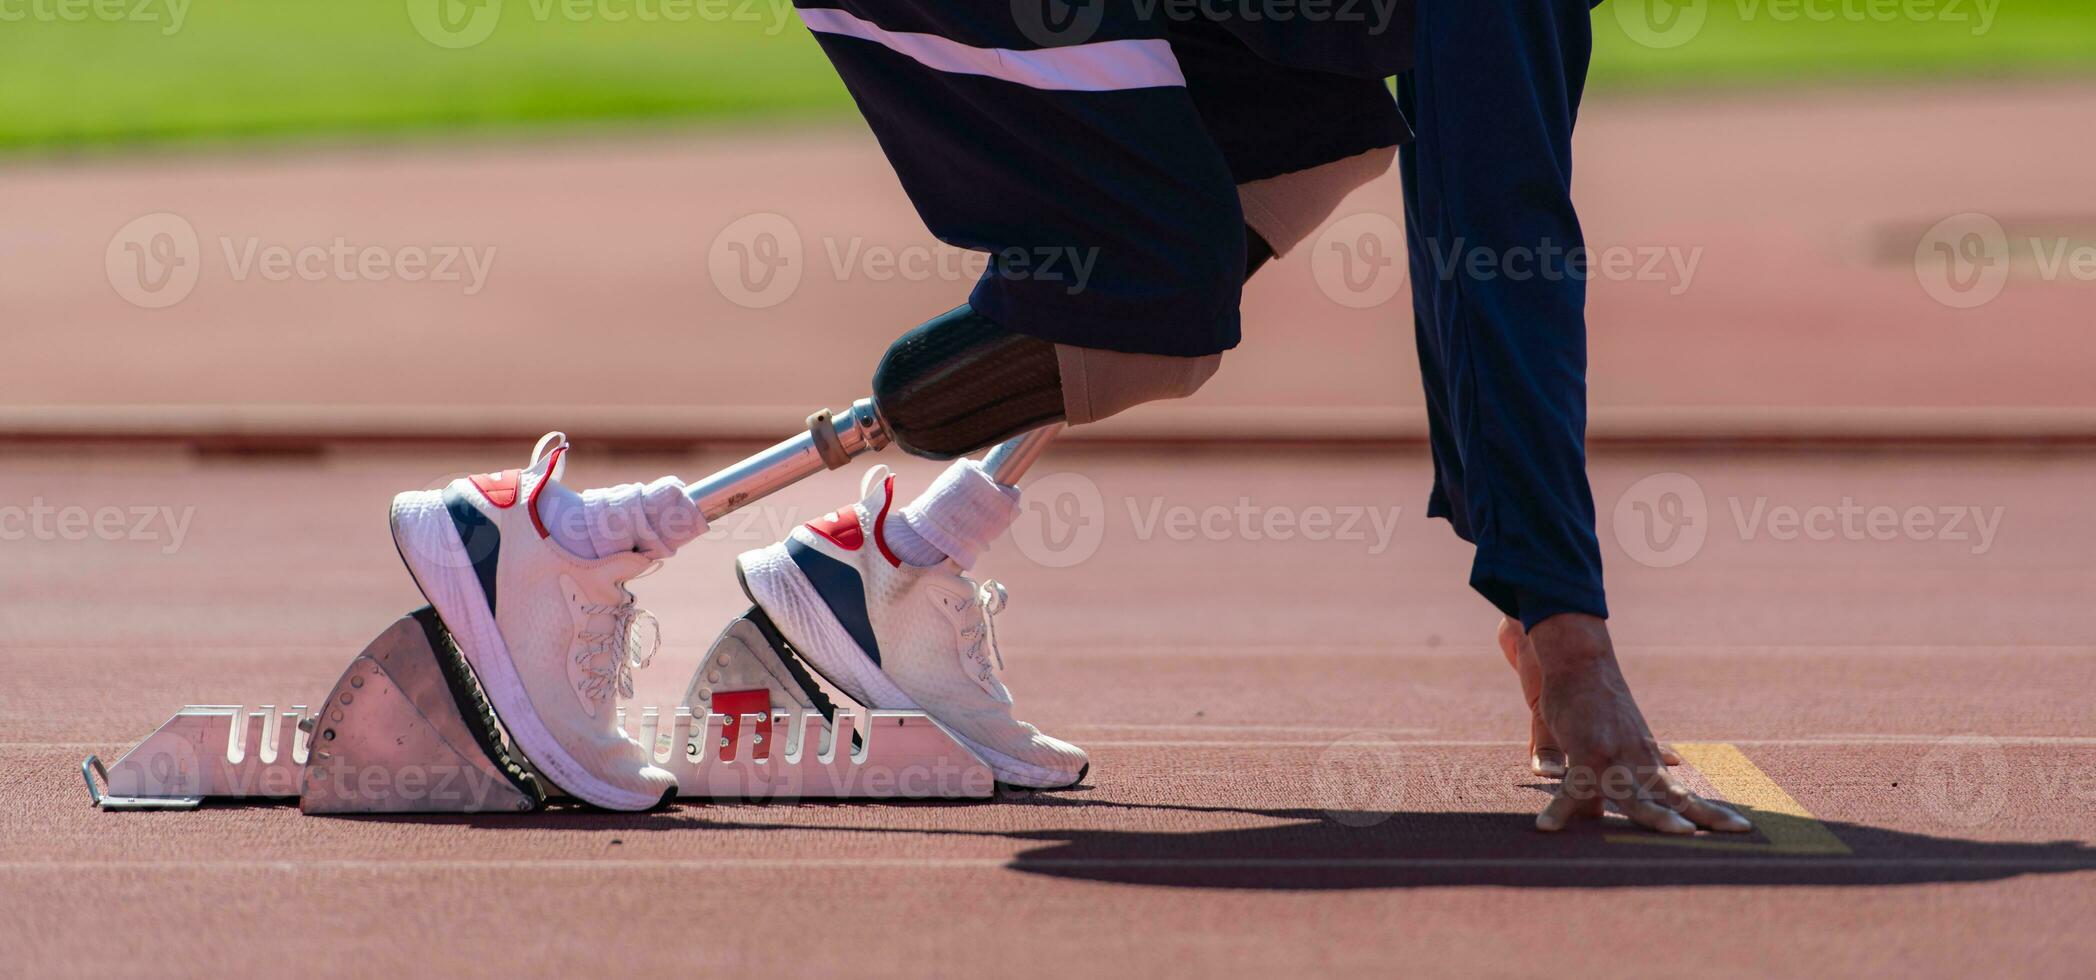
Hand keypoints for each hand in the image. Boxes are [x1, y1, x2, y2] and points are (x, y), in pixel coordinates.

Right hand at [1524, 614, 1750, 834]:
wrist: (1582, 662)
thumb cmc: (1596, 697)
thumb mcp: (1624, 733)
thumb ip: (1640, 756)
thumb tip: (1671, 761)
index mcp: (1647, 761)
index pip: (1683, 793)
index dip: (1711, 812)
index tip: (1740, 828)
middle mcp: (1637, 762)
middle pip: (1676, 796)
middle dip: (1708, 816)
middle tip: (1741, 831)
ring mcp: (1613, 758)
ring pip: (1638, 797)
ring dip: (1660, 818)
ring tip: (1684, 835)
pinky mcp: (1586, 751)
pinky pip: (1573, 788)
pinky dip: (1559, 809)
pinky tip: (1547, 827)